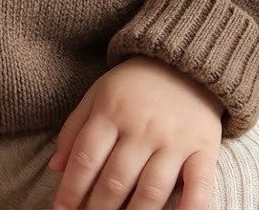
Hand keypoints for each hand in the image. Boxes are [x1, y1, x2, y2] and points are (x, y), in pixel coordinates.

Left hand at [47, 55, 222, 209]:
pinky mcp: (203, 149)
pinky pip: (199, 185)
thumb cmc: (133, 85)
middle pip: (116, 179)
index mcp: (111, 112)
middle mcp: (141, 128)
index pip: (86, 157)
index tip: (62, 209)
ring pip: (151, 190)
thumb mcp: (97, 94)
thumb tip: (54, 168)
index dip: (71, 188)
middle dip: (98, 208)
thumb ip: (74, 129)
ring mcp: (174, 140)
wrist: (183, 63)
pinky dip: (190, 208)